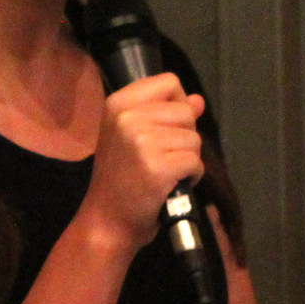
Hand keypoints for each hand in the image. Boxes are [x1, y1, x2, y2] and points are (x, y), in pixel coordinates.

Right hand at [82, 72, 205, 250]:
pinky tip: (172, 185)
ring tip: (164, 173)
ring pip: (194, 138)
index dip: (177, 104)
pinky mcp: (159, 168)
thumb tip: (198, 100)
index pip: (169, 82)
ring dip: (187, 159)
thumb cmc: (120, 178)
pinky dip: (192, 177)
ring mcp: (142, 142)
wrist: (106, 221)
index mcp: (118, 104)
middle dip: (184, 137)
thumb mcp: (133, 137)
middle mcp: (128, 117)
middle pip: (186, 112)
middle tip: (161, 157)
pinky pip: (196, 162)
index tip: (164, 128)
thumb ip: (166, 113)